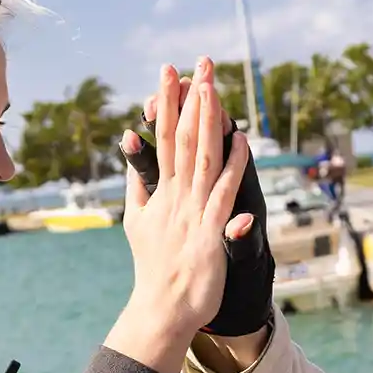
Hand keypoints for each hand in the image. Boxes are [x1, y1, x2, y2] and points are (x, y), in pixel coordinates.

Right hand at [103, 59, 254, 372]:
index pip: (163, 137)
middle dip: (190, 99)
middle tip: (196, 64)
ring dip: (208, 121)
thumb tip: (132, 155)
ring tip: (213, 86)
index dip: (168, 103)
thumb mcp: (138, 223)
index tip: (170, 72)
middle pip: (182, 138)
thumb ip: (138, 188)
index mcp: (159, 192)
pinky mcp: (210, 231)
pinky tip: (241, 139)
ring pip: (201, 157)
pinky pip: (223, 191)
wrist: (163, 308)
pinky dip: (233, 165)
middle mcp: (175, 196)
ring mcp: (192, 212)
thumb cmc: (155, 269)